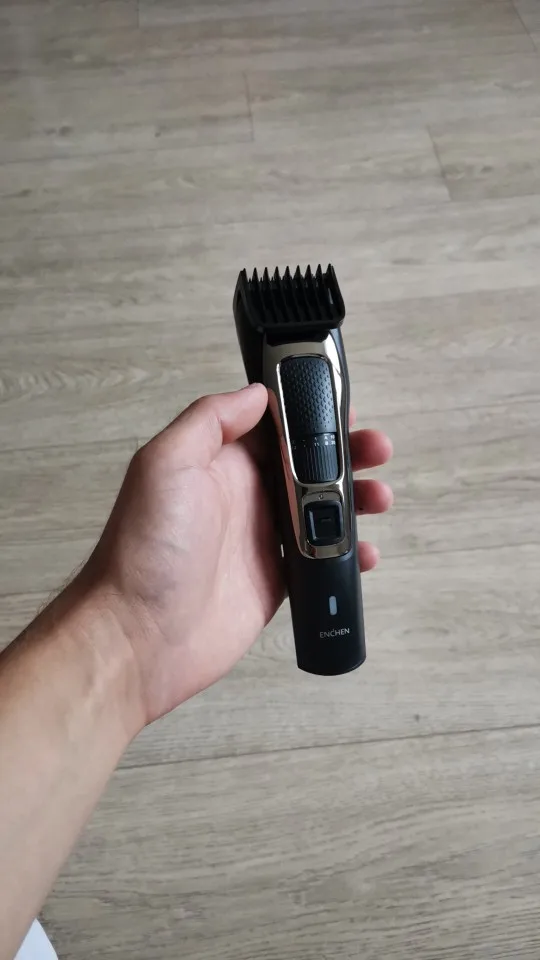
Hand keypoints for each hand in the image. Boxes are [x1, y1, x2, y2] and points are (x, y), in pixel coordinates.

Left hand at [82, 384, 392, 724]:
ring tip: (379, 497)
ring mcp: (261, 540)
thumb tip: (256, 393)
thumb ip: (210, 421)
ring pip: (323, 510)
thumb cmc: (145, 549)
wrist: (140, 636)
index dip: (312, 414)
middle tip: (377, 449)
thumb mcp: (166, 464)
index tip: (347, 405)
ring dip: (356, 499)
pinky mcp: (276, 581)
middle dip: (347, 453)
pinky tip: (366, 551)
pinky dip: (349, 553)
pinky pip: (323, 559)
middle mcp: (243, 496)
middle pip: (308, 465)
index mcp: (219, 462)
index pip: (275, 427)